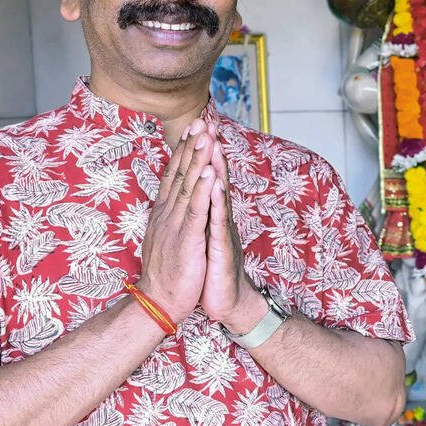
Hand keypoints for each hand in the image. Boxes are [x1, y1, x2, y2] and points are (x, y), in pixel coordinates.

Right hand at [136, 119, 215, 321]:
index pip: (174, 175)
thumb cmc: (167, 272)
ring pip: (189, 186)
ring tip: (207, 136)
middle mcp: (167, 213)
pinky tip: (212, 172)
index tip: (192, 128)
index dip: (183, 150)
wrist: (159, 303)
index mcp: (165, 212)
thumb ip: (171, 216)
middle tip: (202, 120)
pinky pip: (197, 211)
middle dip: (192, 146)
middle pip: (181, 173)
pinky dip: (204, 190)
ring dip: (198, 160)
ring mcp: (176, 225)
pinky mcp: (187, 240)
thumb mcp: (168, 236)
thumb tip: (173, 199)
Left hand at [200, 122, 264, 332]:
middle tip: (209, 123)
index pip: (206, 178)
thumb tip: (198, 194)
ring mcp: (223, 231)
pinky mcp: (223, 248)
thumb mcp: (205, 237)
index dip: (201, 153)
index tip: (197, 127)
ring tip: (214, 145)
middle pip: (216, 178)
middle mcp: (219, 218)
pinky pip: (219, 222)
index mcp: (210, 214)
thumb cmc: (214, 269)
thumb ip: (204, 214)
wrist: (228, 302)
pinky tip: (217, 187)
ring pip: (220, 195)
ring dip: (218, 170)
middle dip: (212, 150)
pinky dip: (218, 204)